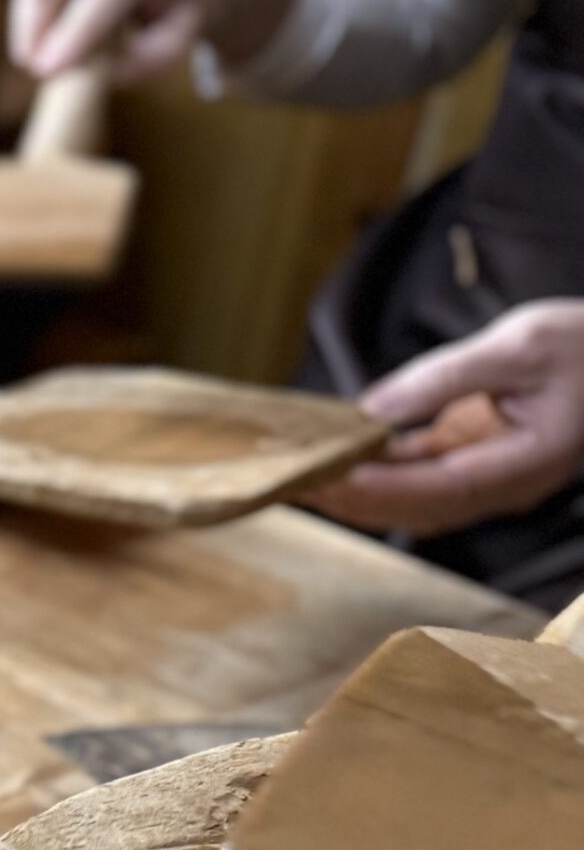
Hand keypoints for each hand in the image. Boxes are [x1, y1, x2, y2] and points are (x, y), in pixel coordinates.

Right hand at [10, 0, 226, 80]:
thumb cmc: (178, 6)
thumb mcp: (181, 38)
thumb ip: (148, 59)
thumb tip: (104, 71)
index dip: (74, 31)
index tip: (48, 71)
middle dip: (36, 25)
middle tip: (33, 69)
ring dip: (26, 22)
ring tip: (29, 58)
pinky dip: (25, 14)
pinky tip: (32, 42)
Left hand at [310, 300, 583, 537]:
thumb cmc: (583, 342)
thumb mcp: (518, 344)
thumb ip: (445, 377)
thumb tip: (372, 409)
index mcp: (529, 462)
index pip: (447, 488)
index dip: (387, 489)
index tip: (337, 479)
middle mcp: (506, 484)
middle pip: (420, 507)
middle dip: (356, 500)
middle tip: (295, 484)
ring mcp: (488, 478)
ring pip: (413, 501)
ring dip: (357, 493)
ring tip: (301, 477)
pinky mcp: (473, 460)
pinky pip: (416, 477)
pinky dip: (376, 471)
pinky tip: (337, 459)